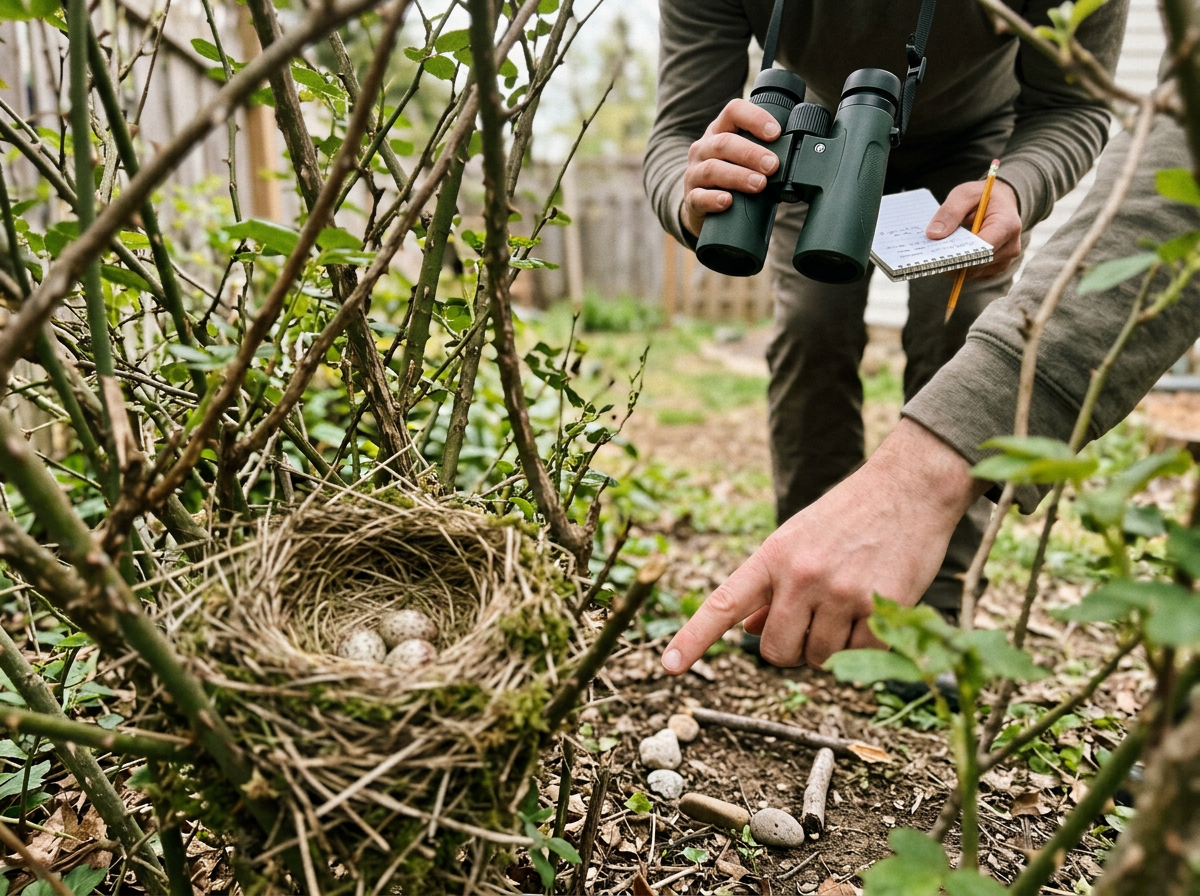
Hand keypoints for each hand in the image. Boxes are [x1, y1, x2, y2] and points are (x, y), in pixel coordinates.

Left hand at [660, 421, 990, 673]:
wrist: (909, 487)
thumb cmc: (848, 517)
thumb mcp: (797, 541)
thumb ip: (770, 586)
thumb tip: (746, 630)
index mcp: (773, 555)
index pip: (724, 602)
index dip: (694, 637)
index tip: (669, 666)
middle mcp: (801, 575)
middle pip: (775, 651)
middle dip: (790, 647)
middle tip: (811, 621)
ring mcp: (841, 592)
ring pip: (818, 658)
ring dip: (830, 645)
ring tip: (848, 603)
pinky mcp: (880, 607)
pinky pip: (858, 655)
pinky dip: (864, 643)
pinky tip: (873, 607)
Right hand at [680, 99, 781, 237]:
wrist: (701, 205)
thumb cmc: (731, 177)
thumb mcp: (744, 157)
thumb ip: (766, 151)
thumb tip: (807, 157)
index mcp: (720, 131)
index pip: (733, 111)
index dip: (755, 118)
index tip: (776, 132)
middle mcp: (704, 148)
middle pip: (724, 143)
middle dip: (751, 153)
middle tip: (773, 166)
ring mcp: (694, 174)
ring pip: (712, 170)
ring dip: (738, 176)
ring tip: (758, 185)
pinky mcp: (691, 199)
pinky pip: (698, 197)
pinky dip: (713, 199)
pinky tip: (727, 201)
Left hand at [926, 179, 1021, 278]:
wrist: (999, 203)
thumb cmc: (982, 197)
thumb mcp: (965, 194)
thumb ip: (950, 212)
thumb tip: (933, 235)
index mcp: (1007, 225)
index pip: (983, 249)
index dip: (960, 254)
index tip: (937, 254)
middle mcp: (1010, 247)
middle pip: (976, 264)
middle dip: (952, 260)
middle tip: (930, 255)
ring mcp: (1004, 260)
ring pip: (972, 272)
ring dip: (953, 264)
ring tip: (940, 251)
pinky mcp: (994, 268)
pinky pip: (972, 273)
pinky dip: (958, 266)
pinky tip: (949, 254)